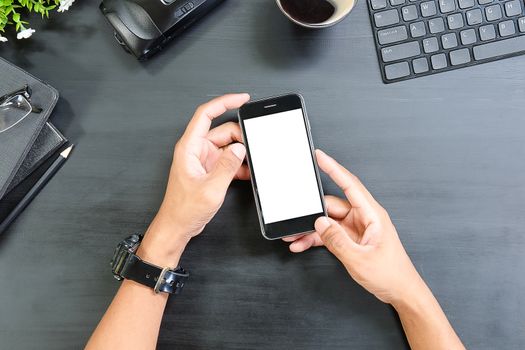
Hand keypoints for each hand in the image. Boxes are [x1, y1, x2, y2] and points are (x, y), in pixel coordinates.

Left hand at [138, 94, 250, 265]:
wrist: (178, 226)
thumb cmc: (184, 209)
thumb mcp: (211, 188)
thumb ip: (227, 166)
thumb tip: (239, 149)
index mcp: (189, 147)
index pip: (206, 114)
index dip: (225, 102)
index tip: (242, 98)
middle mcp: (196, 150)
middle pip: (223, 130)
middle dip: (240, 137)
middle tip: (254, 147)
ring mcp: (204, 159)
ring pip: (228, 145)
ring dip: (241, 153)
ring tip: (251, 163)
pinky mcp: (210, 169)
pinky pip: (228, 159)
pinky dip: (238, 164)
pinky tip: (246, 172)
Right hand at [283, 150, 421, 304]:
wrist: (400, 292)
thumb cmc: (390, 274)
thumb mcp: (359, 259)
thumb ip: (337, 240)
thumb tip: (320, 223)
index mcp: (372, 215)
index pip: (350, 185)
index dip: (333, 168)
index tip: (319, 156)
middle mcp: (364, 218)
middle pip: (332, 206)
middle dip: (312, 213)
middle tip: (294, 218)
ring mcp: (357, 229)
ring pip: (327, 222)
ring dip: (311, 229)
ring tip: (294, 237)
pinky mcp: (351, 239)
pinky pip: (329, 234)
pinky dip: (316, 239)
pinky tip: (302, 244)